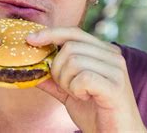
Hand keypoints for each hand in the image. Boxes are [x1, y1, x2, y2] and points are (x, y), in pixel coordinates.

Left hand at [27, 27, 146, 132]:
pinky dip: (76, 90)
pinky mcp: (116, 86)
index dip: (50, 33)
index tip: (30, 39)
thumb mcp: (70, 92)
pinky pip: (83, 78)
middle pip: (70, 46)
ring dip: (67, 82)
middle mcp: (113, 55)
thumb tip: (32, 68)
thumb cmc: (96, 113)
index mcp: (104, 51)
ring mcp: (116, 69)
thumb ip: (54, 78)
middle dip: (58, 69)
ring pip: (74, 61)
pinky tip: (86, 98)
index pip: (73, 32)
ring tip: (78, 94)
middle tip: (66, 87)